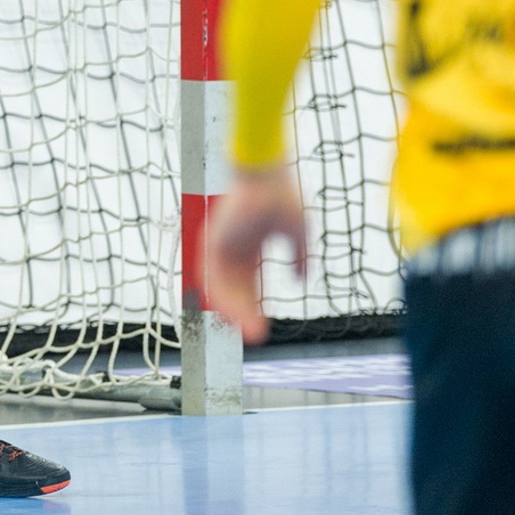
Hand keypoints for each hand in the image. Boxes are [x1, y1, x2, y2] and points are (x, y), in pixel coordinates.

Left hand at [203, 163, 306, 346]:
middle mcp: (232, 248)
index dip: (254, 307)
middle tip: (258, 338)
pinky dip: (224, 298)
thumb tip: (302, 281)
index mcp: (248, 246)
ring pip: (222, 289)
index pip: (248, 285)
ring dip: (236, 312)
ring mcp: (220, 246)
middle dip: (245, 315)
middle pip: (235, 291)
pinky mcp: (212, 243)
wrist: (267, 177)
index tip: (263, 328)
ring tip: (253, 334)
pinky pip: (213, 278)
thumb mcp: (298, 235)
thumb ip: (299, 258)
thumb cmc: (282, 197)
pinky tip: (235, 315)